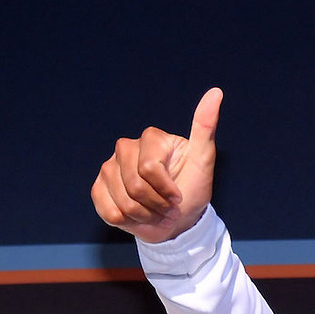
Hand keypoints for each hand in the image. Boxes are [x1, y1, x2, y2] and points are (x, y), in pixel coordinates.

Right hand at [91, 87, 222, 242]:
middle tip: (169, 208)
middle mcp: (126, 147)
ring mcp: (109, 167)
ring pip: (123, 202)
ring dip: (145, 216)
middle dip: (157, 205)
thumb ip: (205, 127)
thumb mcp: (204, 161)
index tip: (179, 196)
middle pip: (135, 187)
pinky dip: (128, 222)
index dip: (167, 190)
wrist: (177, 220)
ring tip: (156, 212)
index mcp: (151, 137)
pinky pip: (109, 211)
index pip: (149, 169)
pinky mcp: (98, 188)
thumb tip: (216, 92)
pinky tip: (139, 216)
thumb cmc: (192, 188)